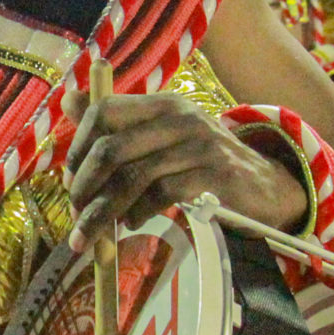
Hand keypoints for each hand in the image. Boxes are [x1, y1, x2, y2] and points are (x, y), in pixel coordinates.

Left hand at [63, 89, 306, 241]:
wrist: (265, 184)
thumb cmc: (202, 162)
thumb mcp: (162, 136)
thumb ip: (116, 123)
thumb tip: (68, 100)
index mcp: (161, 103)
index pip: (103, 111)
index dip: (78, 147)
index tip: (69, 180)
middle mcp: (179, 117)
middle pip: (111, 150)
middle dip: (84, 188)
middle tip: (75, 216)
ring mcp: (199, 145)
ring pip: (132, 178)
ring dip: (103, 212)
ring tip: (90, 234)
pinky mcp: (215, 175)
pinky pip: (162, 194)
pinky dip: (138, 213)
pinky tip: (132, 224)